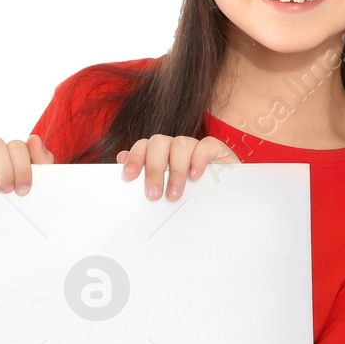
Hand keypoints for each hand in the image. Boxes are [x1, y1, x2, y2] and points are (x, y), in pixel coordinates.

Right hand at [0, 134, 53, 196]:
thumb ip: (41, 161)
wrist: (3, 225)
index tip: (23, 190)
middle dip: (3, 168)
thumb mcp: (35, 184)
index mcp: (9, 153)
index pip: (16, 146)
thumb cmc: (16, 199)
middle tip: (6, 191)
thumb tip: (33, 139)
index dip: (21, 166)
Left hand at [117, 134, 237, 200]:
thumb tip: (120, 158)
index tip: (128, 177)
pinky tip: (195, 176)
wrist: (224, 200)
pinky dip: (199, 159)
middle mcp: (175, 146)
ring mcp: (196, 146)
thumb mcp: (165, 188)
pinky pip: (206, 145)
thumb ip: (144, 174)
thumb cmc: (190, 194)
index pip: (143, 146)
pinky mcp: (217, 150)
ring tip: (174, 194)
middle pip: (158, 143)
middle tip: (153, 195)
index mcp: (160, 152)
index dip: (134, 158)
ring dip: (175, 170)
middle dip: (153, 169)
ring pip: (180, 144)